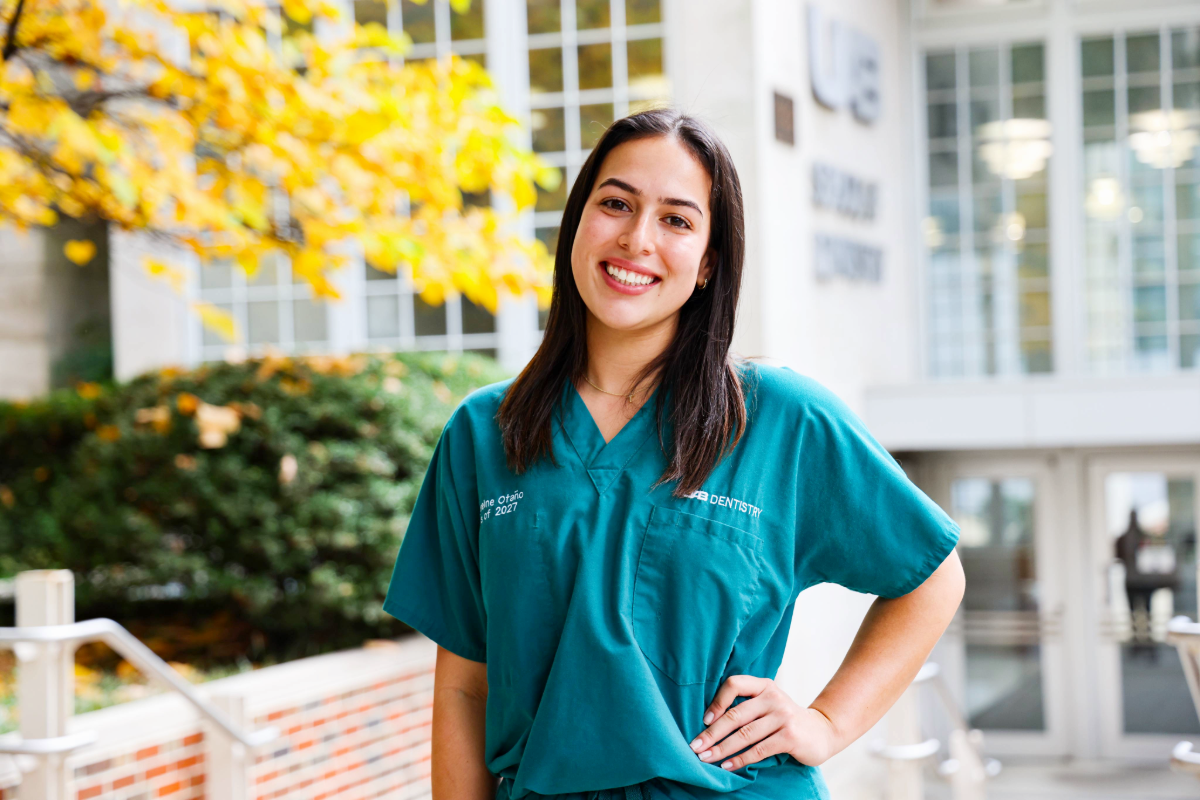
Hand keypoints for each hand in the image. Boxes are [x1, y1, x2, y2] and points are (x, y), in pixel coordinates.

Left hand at [687, 675, 839, 770]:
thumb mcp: (768, 704)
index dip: (717, 702)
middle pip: (735, 715)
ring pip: (744, 734)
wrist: (822, 732)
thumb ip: (747, 706)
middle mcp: (773, 697)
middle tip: (695, 746)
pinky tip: (727, 766)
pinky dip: (740, 759)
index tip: (704, 720)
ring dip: (721, 748)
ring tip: (706, 758)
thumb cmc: (785, 719)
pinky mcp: (790, 736)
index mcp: (764, 685)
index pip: (734, 684)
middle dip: (712, 733)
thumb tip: (709, 722)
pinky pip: (758, 749)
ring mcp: (782, 716)